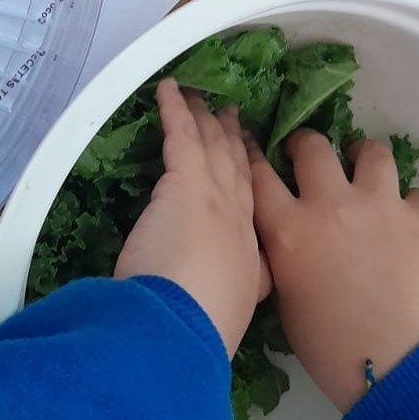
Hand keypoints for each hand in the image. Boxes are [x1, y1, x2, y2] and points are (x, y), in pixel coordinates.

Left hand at [115, 79, 265, 356]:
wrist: (186, 328)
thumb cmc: (198, 330)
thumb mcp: (223, 315)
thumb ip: (225, 294)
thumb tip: (220, 289)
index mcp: (250, 254)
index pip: (248, 204)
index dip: (247, 176)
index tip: (246, 156)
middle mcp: (239, 219)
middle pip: (236, 167)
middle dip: (232, 139)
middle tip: (231, 113)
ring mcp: (216, 197)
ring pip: (212, 146)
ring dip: (204, 118)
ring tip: (201, 96)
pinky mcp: (185, 181)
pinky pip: (181, 134)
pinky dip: (174, 108)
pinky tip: (168, 89)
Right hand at [247, 130, 418, 412]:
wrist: (394, 368)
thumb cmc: (328, 346)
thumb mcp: (284, 297)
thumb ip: (281, 253)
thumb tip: (285, 233)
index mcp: (289, 229)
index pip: (259, 174)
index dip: (253, 155)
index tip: (254, 147)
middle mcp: (331, 204)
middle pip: (313, 146)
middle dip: (305, 144)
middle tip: (307, 155)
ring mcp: (379, 205)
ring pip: (371, 152)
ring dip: (363, 158)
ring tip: (363, 169)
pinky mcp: (418, 218)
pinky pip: (415, 194)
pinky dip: (408, 204)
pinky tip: (404, 221)